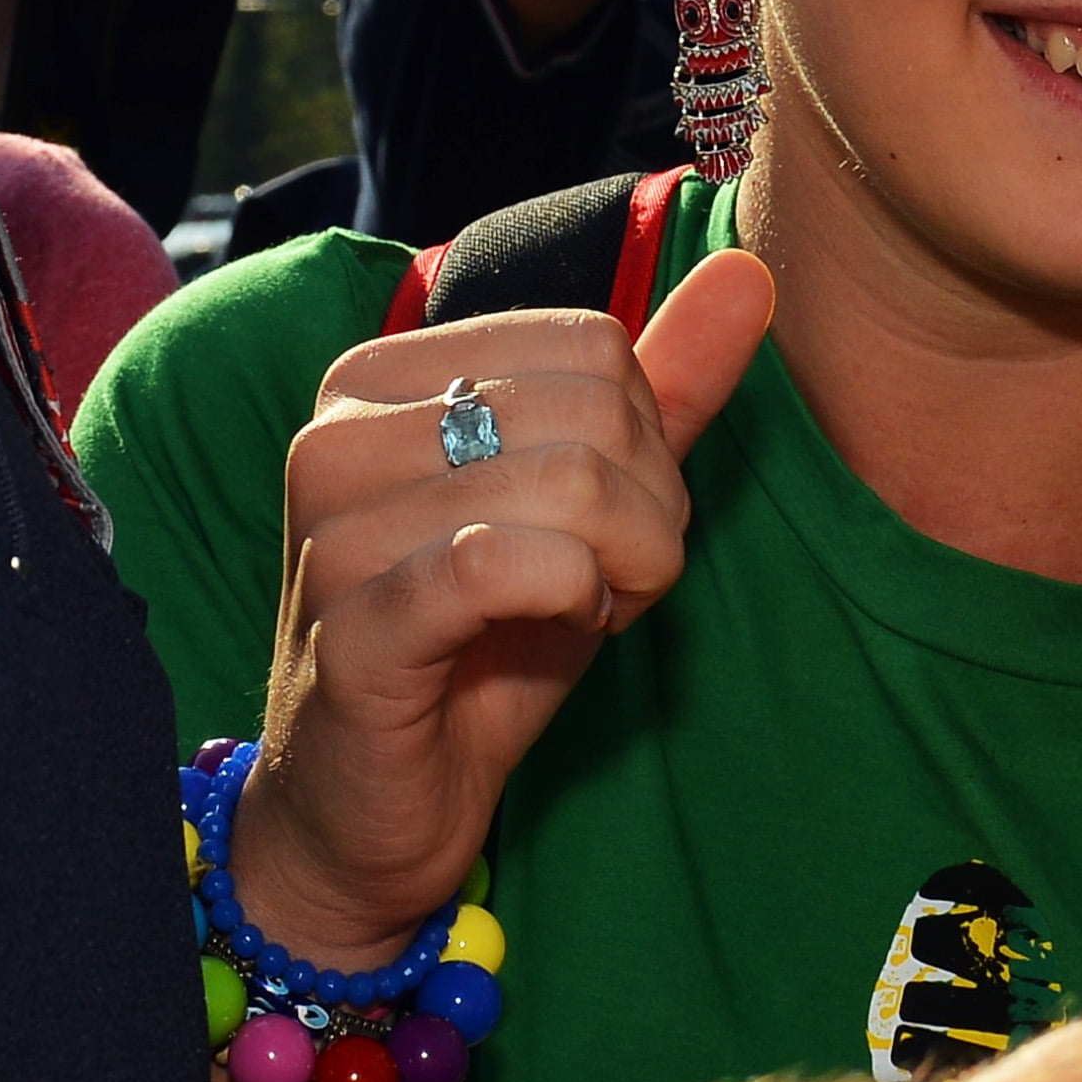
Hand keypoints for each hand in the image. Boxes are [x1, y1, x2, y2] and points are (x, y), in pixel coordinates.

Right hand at [248, 252, 780, 942]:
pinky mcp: (354, 626)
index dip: (646, 443)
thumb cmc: (480, 646)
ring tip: (580, 610)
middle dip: (647, 511)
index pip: (591, 344)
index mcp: (382, 376)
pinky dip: (572, 599)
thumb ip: (663, 389)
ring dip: (620, 568)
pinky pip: (508, 564)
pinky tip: (555, 630)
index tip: (612, 524)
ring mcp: (332, 528)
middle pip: (591, 409)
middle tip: (611, 581)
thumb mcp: (589, 507)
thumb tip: (749, 275)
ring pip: (567, 484)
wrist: (375, 806)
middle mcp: (337, 432)